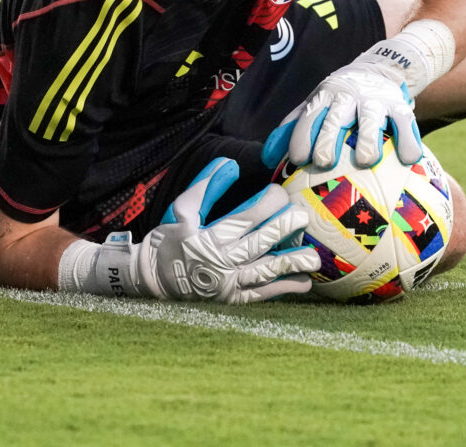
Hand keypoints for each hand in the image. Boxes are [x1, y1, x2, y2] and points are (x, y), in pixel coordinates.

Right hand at [99, 158, 318, 302]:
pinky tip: (303, 283)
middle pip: (260, 243)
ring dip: (291, 264)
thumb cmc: (167, 240)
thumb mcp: (181, 210)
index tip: (279, 193)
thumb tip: (231, 164)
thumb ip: (206, 186)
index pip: (245, 219)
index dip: (266, 205)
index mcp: (210, 238)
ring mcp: (229, 285)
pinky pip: (261, 295)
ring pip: (266, 272)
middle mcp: (222, 263)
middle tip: (305, 217)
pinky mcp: (232, 301)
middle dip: (285, 229)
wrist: (150, 281)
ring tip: (314, 258)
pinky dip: (283, 289)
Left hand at [262, 51, 422, 170]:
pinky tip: (408, 159)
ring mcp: (374, 100)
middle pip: (336, 119)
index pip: (308, 117)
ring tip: (365, 161)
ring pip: (370, 119)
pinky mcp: (399, 106)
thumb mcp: (314, 104)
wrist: (378, 68)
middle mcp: (347, 97)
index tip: (298, 160)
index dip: (301, 138)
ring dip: (368, 140)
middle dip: (328, 141)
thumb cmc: (339, 98)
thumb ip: (292, 128)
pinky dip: (407, 140)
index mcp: (323, 97)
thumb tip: (269, 159)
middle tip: (324, 162)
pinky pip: (404, 123)